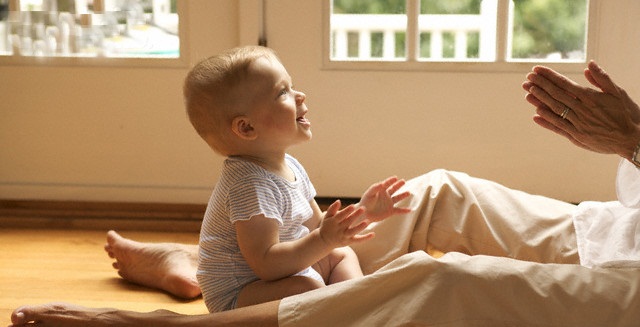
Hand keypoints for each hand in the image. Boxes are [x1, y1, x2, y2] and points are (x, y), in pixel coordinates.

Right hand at [318, 200, 372, 246]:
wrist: (324, 241)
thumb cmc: (327, 226)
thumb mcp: (327, 217)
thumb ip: (332, 208)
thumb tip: (339, 201)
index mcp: (334, 222)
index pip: (341, 216)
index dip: (347, 211)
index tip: (353, 205)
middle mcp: (339, 229)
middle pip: (348, 222)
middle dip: (355, 215)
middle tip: (363, 208)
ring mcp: (344, 236)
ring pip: (353, 232)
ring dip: (360, 227)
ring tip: (367, 221)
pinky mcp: (349, 241)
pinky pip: (358, 240)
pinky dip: (365, 238)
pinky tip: (373, 234)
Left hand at [358, 176, 410, 222]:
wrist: (364, 215)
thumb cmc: (364, 203)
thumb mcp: (369, 194)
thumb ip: (375, 188)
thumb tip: (382, 183)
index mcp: (380, 191)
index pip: (387, 184)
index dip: (391, 180)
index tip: (395, 177)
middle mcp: (385, 196)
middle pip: (393, 189)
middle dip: (398, 185)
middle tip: (403, 181)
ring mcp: (388, 204)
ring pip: (397, 198)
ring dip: (403, 195)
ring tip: (408, 192)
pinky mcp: (389, 211)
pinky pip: (398, 211)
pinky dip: (404, 210)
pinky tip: (410, 210)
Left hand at [522, 60, 639, 159]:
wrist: (632, 139)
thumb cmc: (626, 114)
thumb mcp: (618, 93)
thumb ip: (602, 79)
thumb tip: (589, 64)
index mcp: (590, 98)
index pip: (565, 84)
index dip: (549, 76)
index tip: (536, 69)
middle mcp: (582, 110)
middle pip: (556, 95)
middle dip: (540, 85)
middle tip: (527, 77)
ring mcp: (578, 124)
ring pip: (555, 110)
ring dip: (540, 100)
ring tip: (527, 92)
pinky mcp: (577, 137)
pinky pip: (559, 127)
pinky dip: (547, 121)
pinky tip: (535, 114)